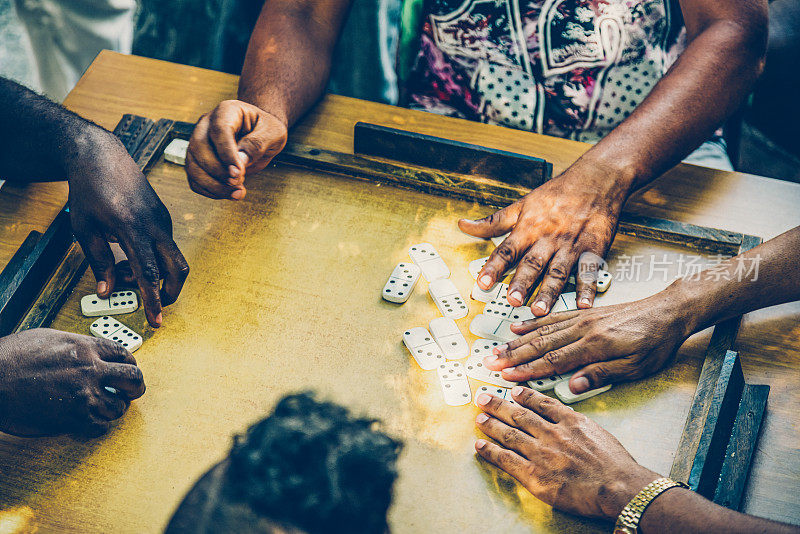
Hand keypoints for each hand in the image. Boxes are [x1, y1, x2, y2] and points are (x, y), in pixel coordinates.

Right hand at [0, 329, 144, 437]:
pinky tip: (91, 422)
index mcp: (86, 347)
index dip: (130, 363)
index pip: (125, 353)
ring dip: (115, 408)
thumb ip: (77, 345)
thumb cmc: (12, 357)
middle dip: (135, 386)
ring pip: (119, 407)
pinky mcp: (73, 419)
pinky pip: (100, 427)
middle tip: (131, 391)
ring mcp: (83, 395)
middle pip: (133, 378)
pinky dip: (98, 426)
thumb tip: (90, 351)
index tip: (128, 370)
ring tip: (107, 407)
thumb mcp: (50, 338)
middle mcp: (91, 370)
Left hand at [67, 129, 188, 327]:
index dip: (153, 299)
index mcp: (131, 227)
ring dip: (154, 274)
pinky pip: (165, 246)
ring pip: (171, 259)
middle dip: (171, 293)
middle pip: (177, 268)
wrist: (102, 157)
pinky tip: (130, 255)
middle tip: (155, 306)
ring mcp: (162, 220)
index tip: (156, 320)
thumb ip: (99, 262)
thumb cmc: (89, 190)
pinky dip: (153, 259)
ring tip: (124, 272)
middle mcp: (154, 224)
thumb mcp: (85, 229)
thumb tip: (107, 291)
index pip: (148, 272)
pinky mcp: (163, 217)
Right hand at [186, 100, 287, 199]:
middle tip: (238, 183)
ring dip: (213, 185)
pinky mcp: (197, 160)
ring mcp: (198, 142)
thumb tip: (240, 161)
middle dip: (218, 171)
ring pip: (192, 165)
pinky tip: (227, 193)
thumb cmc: (265, 129)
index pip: (219, 131)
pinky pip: (194, 179)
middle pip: (199, 147)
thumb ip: (257, 144)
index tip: (238, 173)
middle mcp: (207, 124)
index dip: (227, 154)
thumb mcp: (273, 132)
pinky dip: (209, 190)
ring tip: (237, 193)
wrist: (259, 133)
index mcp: (226, 111)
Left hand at [459, 164, 628, 313]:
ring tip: (540, 311)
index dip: (493, 267)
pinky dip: (587, 289)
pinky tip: (584, 305)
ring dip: (549, 292)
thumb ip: (492, 221)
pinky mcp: (593, 249)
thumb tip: (463, 225)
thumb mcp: (521, 204)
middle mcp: (548, 238)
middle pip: (533, 263)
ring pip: (558, 271)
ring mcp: (571, 245)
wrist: (597, 179)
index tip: (482, 282)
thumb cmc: (557, 194)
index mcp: (529, 228)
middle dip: (522, 283)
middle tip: (512, 301)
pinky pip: (589, 272)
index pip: (507, 250)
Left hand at [474, 386, 657, 518]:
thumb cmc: (616, 466)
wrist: (619, 486)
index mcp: (570, 421)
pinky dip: (490, 451)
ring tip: (479, 417)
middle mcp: (552, 433)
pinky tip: (480, 445)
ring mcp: (541, 453)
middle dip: (499, 405)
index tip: (514, 391)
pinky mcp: (535, 474)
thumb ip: (579, 425)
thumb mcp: (600, 433)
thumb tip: (569, 420)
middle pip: (519, 415)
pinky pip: (506, 459)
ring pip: (509, 433)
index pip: (542, 403)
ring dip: (491, 424)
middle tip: (484, 398)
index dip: (524, 396)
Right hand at [484, 289, 690, 390]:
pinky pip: (553, 317)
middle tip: (490, 363)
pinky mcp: (585, 312)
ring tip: (497, 348)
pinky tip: (519, 326)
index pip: (553, 361)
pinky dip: (533, 321)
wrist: (669, 311)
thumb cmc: (656, 342)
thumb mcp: (636, 367)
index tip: (506, 377)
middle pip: (540, 344)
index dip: (527, 371)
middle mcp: (584, 329)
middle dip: (513, 356)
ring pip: (542, 330)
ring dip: (517, 341)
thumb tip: (572, 387)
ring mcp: (582, 318)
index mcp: (595, 346)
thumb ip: (602, 374)